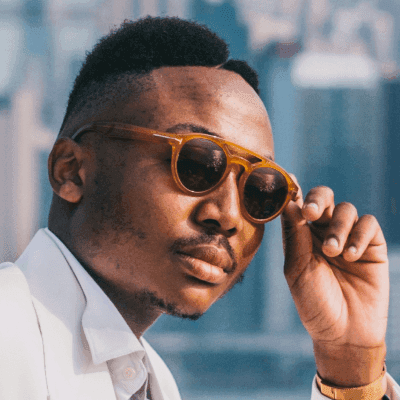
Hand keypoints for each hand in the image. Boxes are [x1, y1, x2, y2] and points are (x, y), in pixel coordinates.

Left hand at [281, 179, 388, 387]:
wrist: (344, 332)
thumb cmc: (314, 301)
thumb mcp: (298, 268)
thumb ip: (295, 235)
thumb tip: (289, 202)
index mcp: (303, 235)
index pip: (300, 205)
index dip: (295, 192)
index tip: (290, 182)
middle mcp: (325, 232)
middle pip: (324, 198)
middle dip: (318, 200)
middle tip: (312, 213)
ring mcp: (349, 237)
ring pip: (346, 210)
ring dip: (339, 227)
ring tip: (334, 252)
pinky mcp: (372, 246)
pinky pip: (369, 225)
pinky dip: (359, 235)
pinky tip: (350, 256)